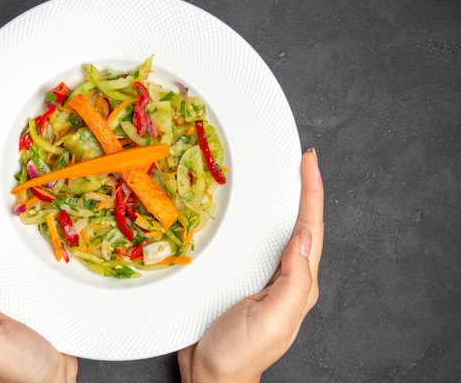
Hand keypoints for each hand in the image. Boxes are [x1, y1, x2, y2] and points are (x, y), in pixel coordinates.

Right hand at [178, 148, 323, 382]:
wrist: (212, 374)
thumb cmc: (240, 352)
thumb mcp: (273, 318)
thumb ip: (293, 280)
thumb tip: (303, 237)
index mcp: (299, 284)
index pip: (310, 229)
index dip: (312, 192)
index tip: (309, 162)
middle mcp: (287, 278)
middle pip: (300, 224)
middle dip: (303, 191)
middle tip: (300, 162)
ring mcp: (266, 278)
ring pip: (279, 231)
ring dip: (283, 203)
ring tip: (282, 177)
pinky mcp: (245, 278)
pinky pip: (256, 243)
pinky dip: (257, 222)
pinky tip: (250, 213)